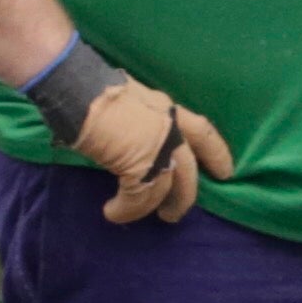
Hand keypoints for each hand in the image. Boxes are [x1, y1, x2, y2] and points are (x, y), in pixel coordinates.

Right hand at [30, 44, 232, 226]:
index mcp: (168, 109)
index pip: (204, 132)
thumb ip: (141, 122)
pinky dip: (127, 209)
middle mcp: (170, 127)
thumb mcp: (130, 102)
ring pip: (166, 187)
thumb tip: (133, 142)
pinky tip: (113, 212)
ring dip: (152, 207)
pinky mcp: (138, 163)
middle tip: (175, 213)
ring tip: (137, 215)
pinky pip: (138, 196)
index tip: (226, 172)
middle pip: (188, 169)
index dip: (216, 154)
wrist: (75, 86)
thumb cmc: (93, 89)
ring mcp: (157, 146)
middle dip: (185, 195)